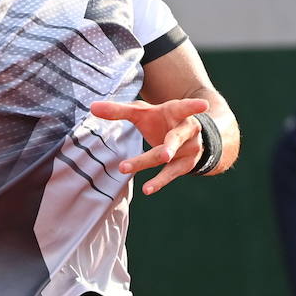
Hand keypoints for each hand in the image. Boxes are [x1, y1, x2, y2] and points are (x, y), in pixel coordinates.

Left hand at [89, 97, 208, 194]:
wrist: (191, 137)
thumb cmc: (161, 120)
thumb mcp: (142, 112)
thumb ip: (118, 110)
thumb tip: (91, 106)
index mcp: (179, 112)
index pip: (186, 107)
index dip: (193, 106)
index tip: (203, 105)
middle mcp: (187, 131)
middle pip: (174, 138)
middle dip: (168, 147)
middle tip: (165, 154)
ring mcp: (189, 149)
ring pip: (168, 157)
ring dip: (148, 163)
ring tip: (130, 171)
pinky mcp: (185, 165)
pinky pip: (170, 174)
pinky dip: (159, 181)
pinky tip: (147, 189)